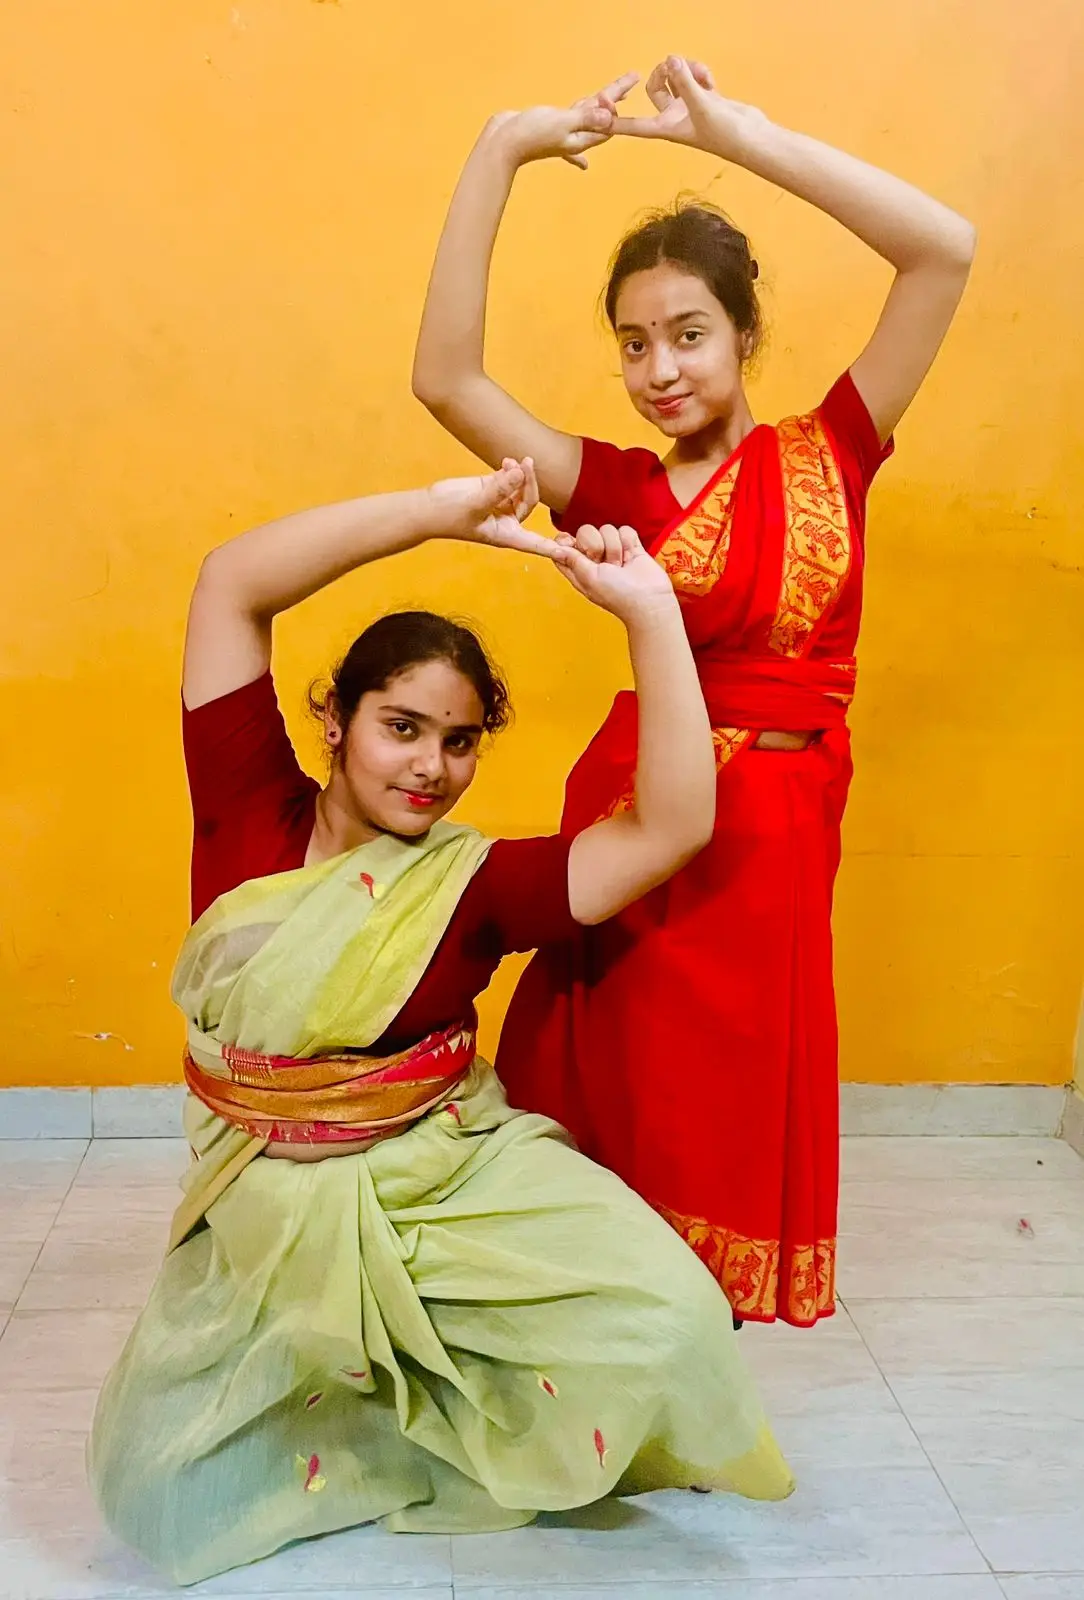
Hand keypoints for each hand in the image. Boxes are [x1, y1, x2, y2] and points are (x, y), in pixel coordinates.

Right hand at [426, 458, 565, 560]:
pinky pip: (511, 478)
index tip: (569, 553)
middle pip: (530, 501)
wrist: (429, 506)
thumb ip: (499, 489)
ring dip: (521, 473)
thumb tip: (521, 471)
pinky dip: (511, 469)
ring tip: (510, 461)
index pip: (535, 543)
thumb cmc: (448, 515)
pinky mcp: (493, 489)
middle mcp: (506, 520)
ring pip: (522, 488)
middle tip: (525, 463)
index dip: (551, 548)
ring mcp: (500, 504)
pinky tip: (505, 461)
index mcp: (506, 534)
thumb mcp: (475, 504)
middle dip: (531, 483)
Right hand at [489, 72, 637, 170]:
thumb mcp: (562, 123)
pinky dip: (577, 125)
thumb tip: (609, 115)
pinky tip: (585, 165)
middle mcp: (575, 137)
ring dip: (601, 106)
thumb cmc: (531, 135)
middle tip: (632, 78)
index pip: (607, 125)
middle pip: (600, 115)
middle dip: (616, 96)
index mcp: (581, 139)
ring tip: (615, 94)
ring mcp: (563, 131)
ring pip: (586, 115)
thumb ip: (586, 118)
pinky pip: (569, 121)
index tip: (611, 96)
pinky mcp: (550, 125)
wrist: (502, 144)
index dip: (613, 109)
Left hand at [556, 523, 676, 624]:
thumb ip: (572, 561)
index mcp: (579, 569)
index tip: (569, 542)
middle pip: (585, 532)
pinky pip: (624, 530)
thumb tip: (554, 549)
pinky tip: (632, 557)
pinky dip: (629, 542)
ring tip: (621, 565)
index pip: (563, 548)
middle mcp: (595, 558)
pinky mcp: (631, 546)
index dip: (564, 542)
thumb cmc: (617, 595)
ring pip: (606, 529)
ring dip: (615, 547)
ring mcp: (613, 551)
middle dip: (595, 544)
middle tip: (603, 562)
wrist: (649, 599)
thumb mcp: (589, 579)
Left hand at [614, 56, 766, 161]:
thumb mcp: (702, 105)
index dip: (614, 121)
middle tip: (675, 65)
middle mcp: (673, 117)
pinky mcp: (703, 98)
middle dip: (662, 73)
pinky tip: (712, 82)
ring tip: (701, 75)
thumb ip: (685, 82)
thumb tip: (671, 60)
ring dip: (685, 70)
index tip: (596, 117)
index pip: (633, 125)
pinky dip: (701, 74)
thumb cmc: (725, 133)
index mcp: (666, 127)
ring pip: (676, 78)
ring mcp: (688, 107)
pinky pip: (693, 78)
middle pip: (654, 88)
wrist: (750, 137)